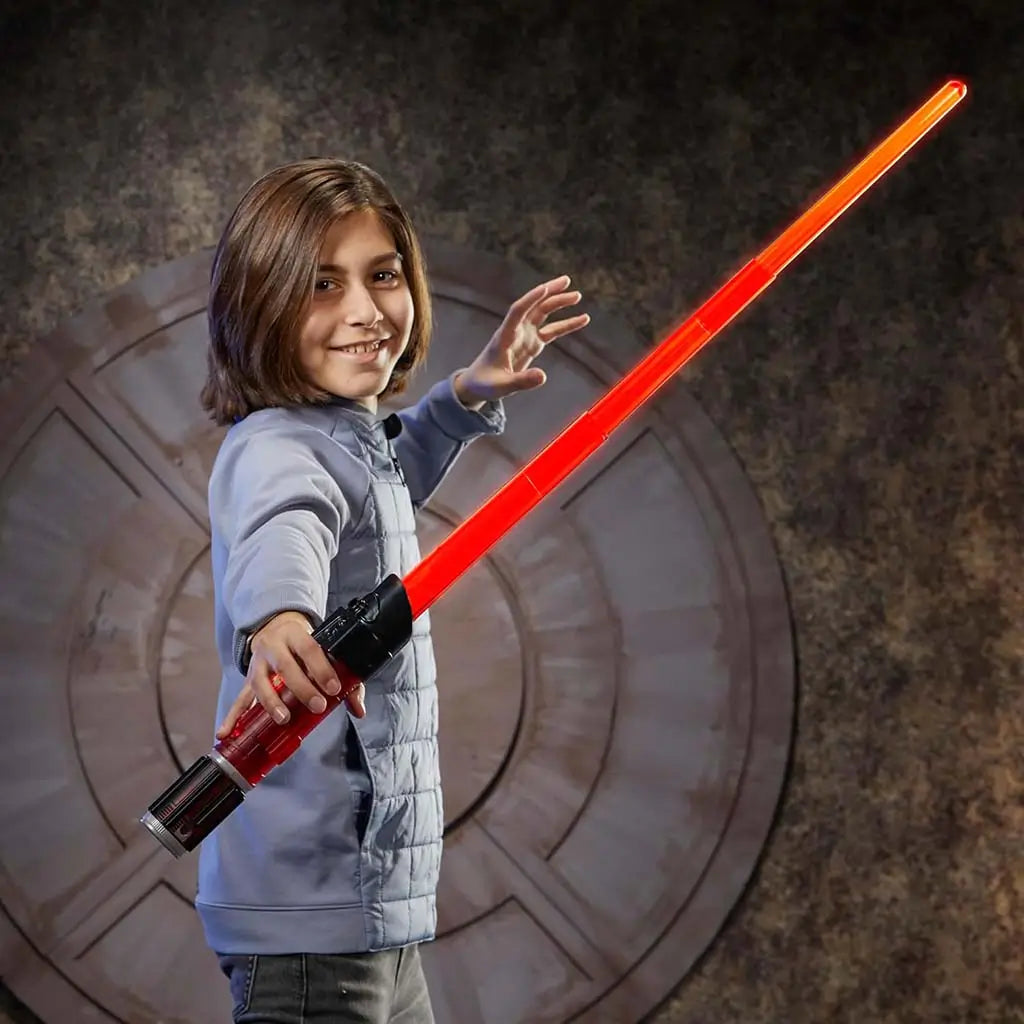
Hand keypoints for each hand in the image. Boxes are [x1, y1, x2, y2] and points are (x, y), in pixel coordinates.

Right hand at [215, 610, 365, 738]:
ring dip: (271, 702)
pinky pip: (240, 699)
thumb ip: (346, 681)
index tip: (334, 688)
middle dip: (302, 688)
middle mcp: (274, 646)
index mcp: (297, 635)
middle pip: (286, 666)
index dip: (322, 668)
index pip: (310, 650)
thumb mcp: (325, 652)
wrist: (276, 628)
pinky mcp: (249, 679)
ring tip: (283, 719)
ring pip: (261, 682)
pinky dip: (232, 717)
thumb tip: (359, 710)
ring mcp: (258, 663)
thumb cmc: (306, 646)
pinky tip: (225, 733)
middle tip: (317, 706)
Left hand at [453, 275, 589, 409]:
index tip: (545, 288)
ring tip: (577, 296)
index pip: (517, 312)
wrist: (478, 384)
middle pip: (533, 306)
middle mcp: (515, 332)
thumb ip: (521, 381)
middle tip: (567, 282)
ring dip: (558, 303)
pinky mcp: (532, 344)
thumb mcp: (501, 387)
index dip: (530, 300)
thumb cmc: (485, 384)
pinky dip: (566, 324)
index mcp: (504, 337)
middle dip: (549, 293)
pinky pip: (552, 331)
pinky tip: (582, 319)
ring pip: (543, 314)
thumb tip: (543, 376)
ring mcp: (525, 336)